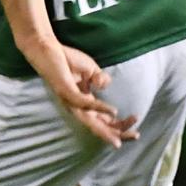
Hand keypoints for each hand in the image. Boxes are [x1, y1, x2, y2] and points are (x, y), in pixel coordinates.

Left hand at [21, 40, 137, 148]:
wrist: (49, 49)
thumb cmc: (68, 60)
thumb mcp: (91, 70)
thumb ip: (101, 79)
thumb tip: (104, 85)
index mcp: (84, 103)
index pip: (103, 120)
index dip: (119, 124)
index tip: (136, 123)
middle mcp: (77, 106)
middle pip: (98, 126)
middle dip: (117, 133)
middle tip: (135, 136)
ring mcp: (71, 101)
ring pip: (91, 121)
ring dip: (108, 128)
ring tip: (122, 134)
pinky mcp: (67, 92)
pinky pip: (85, 104)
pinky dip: (100, 108)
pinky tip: (113, 110)